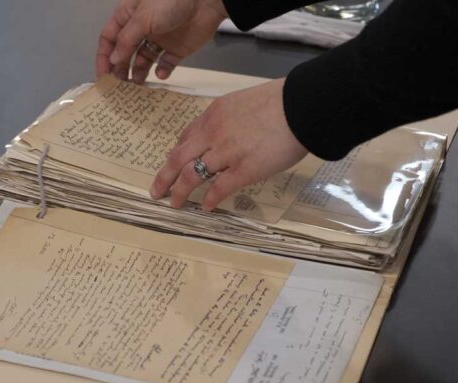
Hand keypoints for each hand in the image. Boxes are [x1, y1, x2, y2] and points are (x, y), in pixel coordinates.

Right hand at [96, 0, 227, 83]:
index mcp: (129, 17)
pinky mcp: (176, 49)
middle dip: (120, 68)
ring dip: (138, 73)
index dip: (104, 57)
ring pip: (143, 61)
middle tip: (118, 86)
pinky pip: (165, 64)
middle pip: (125, 52)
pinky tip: (160, 73)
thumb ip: (126, 41)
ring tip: (136, 86)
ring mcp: (159, 40)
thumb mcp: (142, 19)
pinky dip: (162, 71)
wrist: (205, 1)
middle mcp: (141, 29)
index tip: (102, 76)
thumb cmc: (170, 2)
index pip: (110, 39)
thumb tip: (114, 60)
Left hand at [151, 79, 308, 210]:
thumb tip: (232, 132)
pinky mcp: (243, 170)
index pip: (186, 137)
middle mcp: (213, 134)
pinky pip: (219, 188)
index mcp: (213, 115)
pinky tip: (205, 207)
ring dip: (179, 192)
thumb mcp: (245, 102)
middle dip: (163, 177)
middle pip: (177, 158)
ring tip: (174, 203)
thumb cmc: (281, 100)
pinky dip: (209, 200)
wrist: (301, 104)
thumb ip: (232, 118)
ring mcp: (226, 153)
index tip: (172, 164)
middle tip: (156, 191)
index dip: (176, 154)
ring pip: (190, 175)